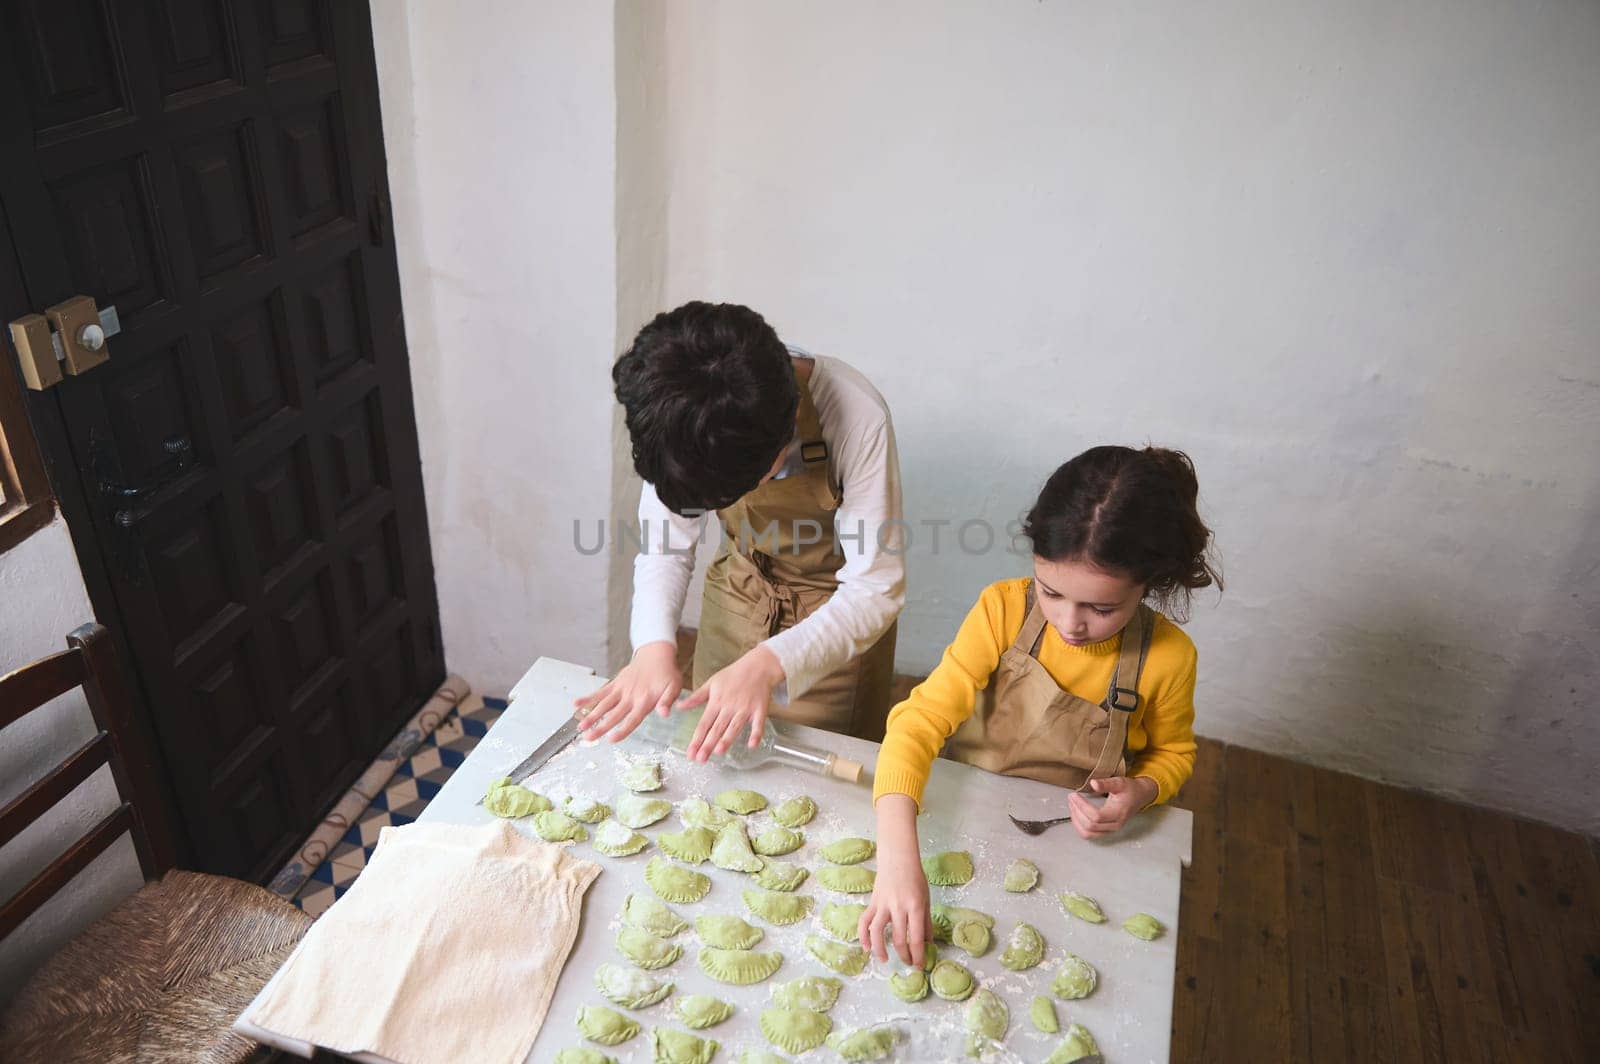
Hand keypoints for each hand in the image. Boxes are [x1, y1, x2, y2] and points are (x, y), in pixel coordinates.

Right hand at [573, 642, 681, 742]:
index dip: (622, 730)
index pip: (632, 719)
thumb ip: (667, 701)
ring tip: (580, 727)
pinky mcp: (615, 683)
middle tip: (588, 738)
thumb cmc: (666, 674)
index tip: (611, 739)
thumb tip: (664, 714)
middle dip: (600, 727)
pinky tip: (576, 704)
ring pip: (603, 705)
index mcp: (645, 701)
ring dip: (591, 716)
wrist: (656, 653)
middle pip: (613, 715)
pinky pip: (600, 692)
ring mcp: (620, 689)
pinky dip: (588, 698)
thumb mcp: (674, 687)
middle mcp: (630, 696)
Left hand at [677, 645, 784, 759]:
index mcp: (717, 701)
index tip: (690, 752)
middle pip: (717, 728)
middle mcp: (730, 707)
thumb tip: (679, 707)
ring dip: (727, 739)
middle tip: (700, 759)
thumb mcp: (711, 683)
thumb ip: (696, 698)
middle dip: (708, 744)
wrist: (758, 666)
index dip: (696, 739)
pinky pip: (758, 724)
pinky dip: (756, 734)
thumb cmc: (733, 675)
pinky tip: (752, 745)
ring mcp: (745, 709)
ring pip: (735, 727)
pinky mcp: (760, 709)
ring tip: (718, 752)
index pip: (704, 723)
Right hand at [857, 795, 932, 966]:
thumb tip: (928, 944)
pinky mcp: (873, 902)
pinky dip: (863, 935)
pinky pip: (865, 921)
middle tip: (909, 964)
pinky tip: (866, 948)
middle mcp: (898, 907)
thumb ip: (926, 922)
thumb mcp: (925, 899)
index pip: (916, 937)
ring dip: (881, 949)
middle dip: (905, 956)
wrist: (898, 858)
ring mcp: (883, 905)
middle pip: (900, 938)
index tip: (920, 966)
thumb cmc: (915, 878)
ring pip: (878, 932)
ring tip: (885, 960)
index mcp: (915, 906)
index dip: (918, 955)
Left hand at [1067, 775, 1157, 838]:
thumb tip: (1093, 784)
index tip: (1074, 795)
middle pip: (1090, 826)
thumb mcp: (1119, 782)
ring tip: (1072, 806)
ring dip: (1076, 821)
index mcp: (1118, 813)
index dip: (1082, 806)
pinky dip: (1080, 826)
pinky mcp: (1106, 831)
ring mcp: (1110, 830)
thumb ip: (1106, 783)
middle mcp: (1115, 825)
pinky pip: (1089, 834)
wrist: (1139, 796)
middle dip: (1077, 812)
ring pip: (1088, 833)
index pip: (1096, 816)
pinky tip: (1076, 814)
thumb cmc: (1130, 790)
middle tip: (1071, 798)